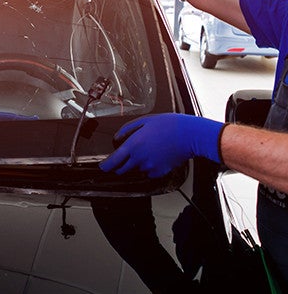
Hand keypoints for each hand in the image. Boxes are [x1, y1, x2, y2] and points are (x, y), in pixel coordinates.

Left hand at [100, 113, 224, 177]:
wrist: (190, 135)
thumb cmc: (170, 125)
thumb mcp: (144, 121)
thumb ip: (127, 130)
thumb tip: (117, 138)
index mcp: (133, 146)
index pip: (113, 162)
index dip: (105, 166)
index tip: (103, 166)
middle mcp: (140, 159)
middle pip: (122, 170)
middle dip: (120, 166)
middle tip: (125, 158)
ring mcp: (150, 167)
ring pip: (137, 170)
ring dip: (137, 164)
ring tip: (148, 150)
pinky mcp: (160, 172)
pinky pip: (149, 173)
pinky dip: (149, 167)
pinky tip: (156, 156)